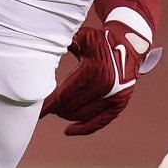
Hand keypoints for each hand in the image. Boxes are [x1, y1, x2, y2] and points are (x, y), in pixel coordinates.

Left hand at [40, 17, 158, 136]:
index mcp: (93, 71)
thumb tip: (42, 47)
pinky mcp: (119, 104)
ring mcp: (114, 98)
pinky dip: (83, 129)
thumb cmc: (102, 40)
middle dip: (55, 108)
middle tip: (45, 106)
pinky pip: (99, 122)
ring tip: (56, 109)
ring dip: (66, 115)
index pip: (64, 94)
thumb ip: (64, 42)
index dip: (49, 104)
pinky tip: (68, 131)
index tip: (37, 111)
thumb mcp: (83, 36)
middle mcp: (105, 87)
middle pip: (71, 106)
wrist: (131, 44)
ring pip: (81, 115)